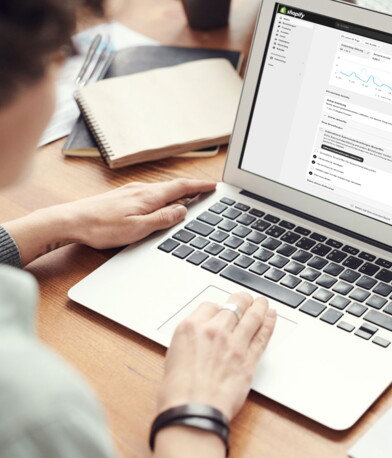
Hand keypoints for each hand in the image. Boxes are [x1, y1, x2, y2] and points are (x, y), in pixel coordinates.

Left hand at [2, 178, 215, 264]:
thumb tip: (183, 210)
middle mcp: (141, 190)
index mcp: (148, 196)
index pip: (181, 187)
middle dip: (193, 189)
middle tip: (208, 191)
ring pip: (162, 190)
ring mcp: (131, 192)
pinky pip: (151, 194)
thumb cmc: (100, 228)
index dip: (200, 186)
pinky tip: (162, 204)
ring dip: (178, 193)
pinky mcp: (122, 197)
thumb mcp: (138, 229)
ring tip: (190, 199)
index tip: (214, 185)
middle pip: (173, 186)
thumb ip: (163, 218)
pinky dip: (164, 196)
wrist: (69, 222)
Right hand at [157, 293, 275, 419]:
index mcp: (190, 328)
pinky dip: (269, 323)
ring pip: (252, 315)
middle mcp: (214, 330)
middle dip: (241, 300)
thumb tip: (200, 341)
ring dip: (259, 306)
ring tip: (262, 302)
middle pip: (234, 305)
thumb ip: (191, 343)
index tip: (220, 311)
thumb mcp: (174, 357)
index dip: (217, 308)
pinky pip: (262, 335)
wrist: (192, 412)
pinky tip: (271, 316)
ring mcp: (234, 343)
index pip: (210, 306)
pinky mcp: (249, 359)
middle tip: (245, 299)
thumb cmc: (177, 392)